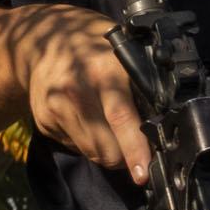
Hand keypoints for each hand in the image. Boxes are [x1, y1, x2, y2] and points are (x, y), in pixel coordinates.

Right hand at [9, 3, 151, 182]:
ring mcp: (55, 107)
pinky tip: (88, 118)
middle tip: (138, 147)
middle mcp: (76, 90)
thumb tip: (165, 121)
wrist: (44, 37)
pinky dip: (89, 141)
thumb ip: (142, 83)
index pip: (121, 118)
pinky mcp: (44, 120)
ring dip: (108, 151)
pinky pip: (76, 147)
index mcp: (104, 71)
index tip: (143, 172)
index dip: (135, 150)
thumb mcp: (124, 52)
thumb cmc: (95, 45)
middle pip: (107, 147)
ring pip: (93, 153)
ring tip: (112, 127)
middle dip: (127, 155)